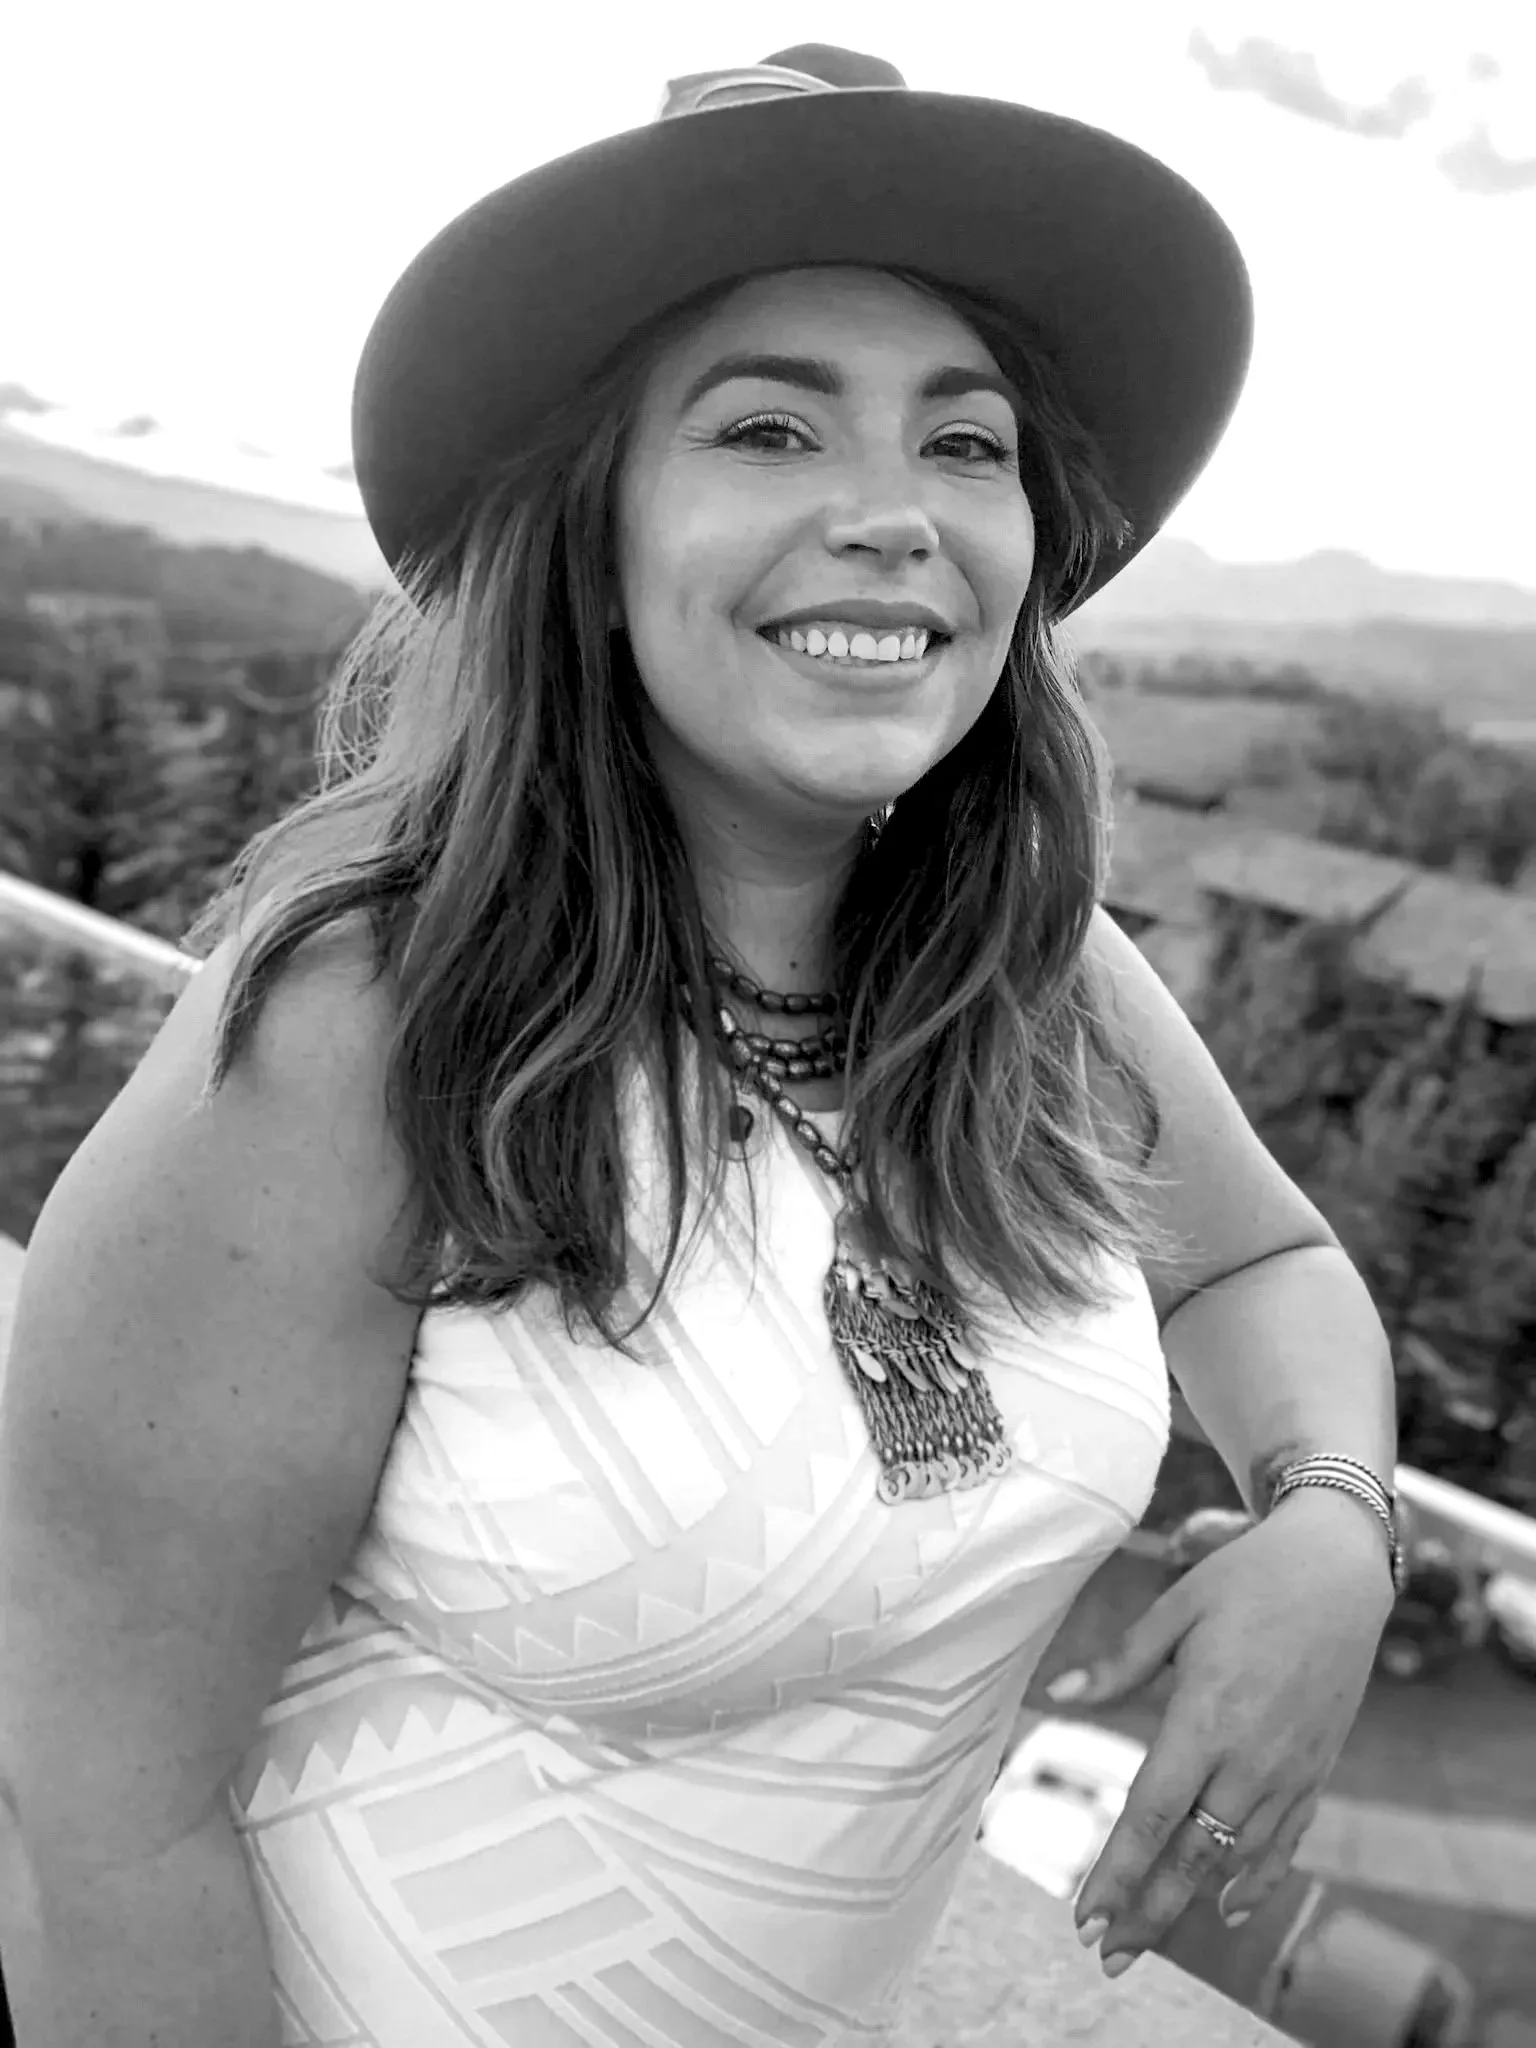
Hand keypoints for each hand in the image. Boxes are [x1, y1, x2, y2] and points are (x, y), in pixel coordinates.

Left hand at [1050, 1489, 1394, 1977]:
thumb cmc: (1248, 1579)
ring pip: (1236, 1857)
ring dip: (1190, 1903)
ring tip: (1146, 1939)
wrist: (1340, 1571)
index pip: (1151, 1814)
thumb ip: (1119, 1663)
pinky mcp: (1316, 1769)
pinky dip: (1257, 1879)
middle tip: (1104, 1955)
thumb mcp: (1177, 1608)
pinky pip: (1285, 1840)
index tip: (1083, 1914)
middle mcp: (1251, 1757)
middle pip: (1190, 1854)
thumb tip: (1055, 1694)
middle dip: (1146, 1910)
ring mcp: (1290, 1769)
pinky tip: (1230, 1907)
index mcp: (1206, 1717)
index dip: (1116, 1872)